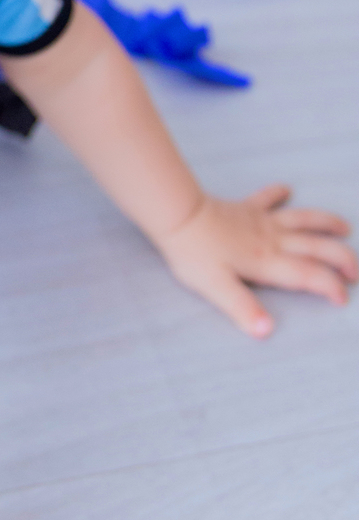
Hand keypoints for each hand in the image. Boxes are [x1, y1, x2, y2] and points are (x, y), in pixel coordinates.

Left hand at [155, 186, 355, 338]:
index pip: (309, 276)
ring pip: (303, 220)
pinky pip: (266, 199)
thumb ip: (242, 308)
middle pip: (317, 247)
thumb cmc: (194, 254)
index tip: (343, 299)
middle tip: (357, 272)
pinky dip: (278, 194)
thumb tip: (266, 330)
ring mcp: (260, 222)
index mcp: (267, 262)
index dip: (330, 287)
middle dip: (342, 259)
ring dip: (326, 223)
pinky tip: (286, 189)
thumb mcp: (216, 287)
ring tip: (345, 227)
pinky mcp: (244, 209)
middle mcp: (271, 240)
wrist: (178, 216)